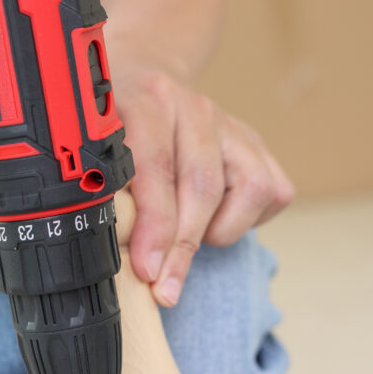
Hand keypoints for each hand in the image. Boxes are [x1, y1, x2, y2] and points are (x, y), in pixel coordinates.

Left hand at [114, 68, 293, 306]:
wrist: (147, 86)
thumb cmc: (118, 133)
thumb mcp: (98, 153)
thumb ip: (104, 191)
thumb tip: (112, 251)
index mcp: (148, 102)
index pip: (155, 167)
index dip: (154, 226)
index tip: (147, 270)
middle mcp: (194, 108)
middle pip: (201, 185)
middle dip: (183, 246)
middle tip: (165, 287)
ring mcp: (231, 125)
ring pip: (249, 188)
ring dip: (218, 229)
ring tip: (188, 233)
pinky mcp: (258, 144)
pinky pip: (273, 193)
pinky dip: (246, 220)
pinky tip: (216, 218)